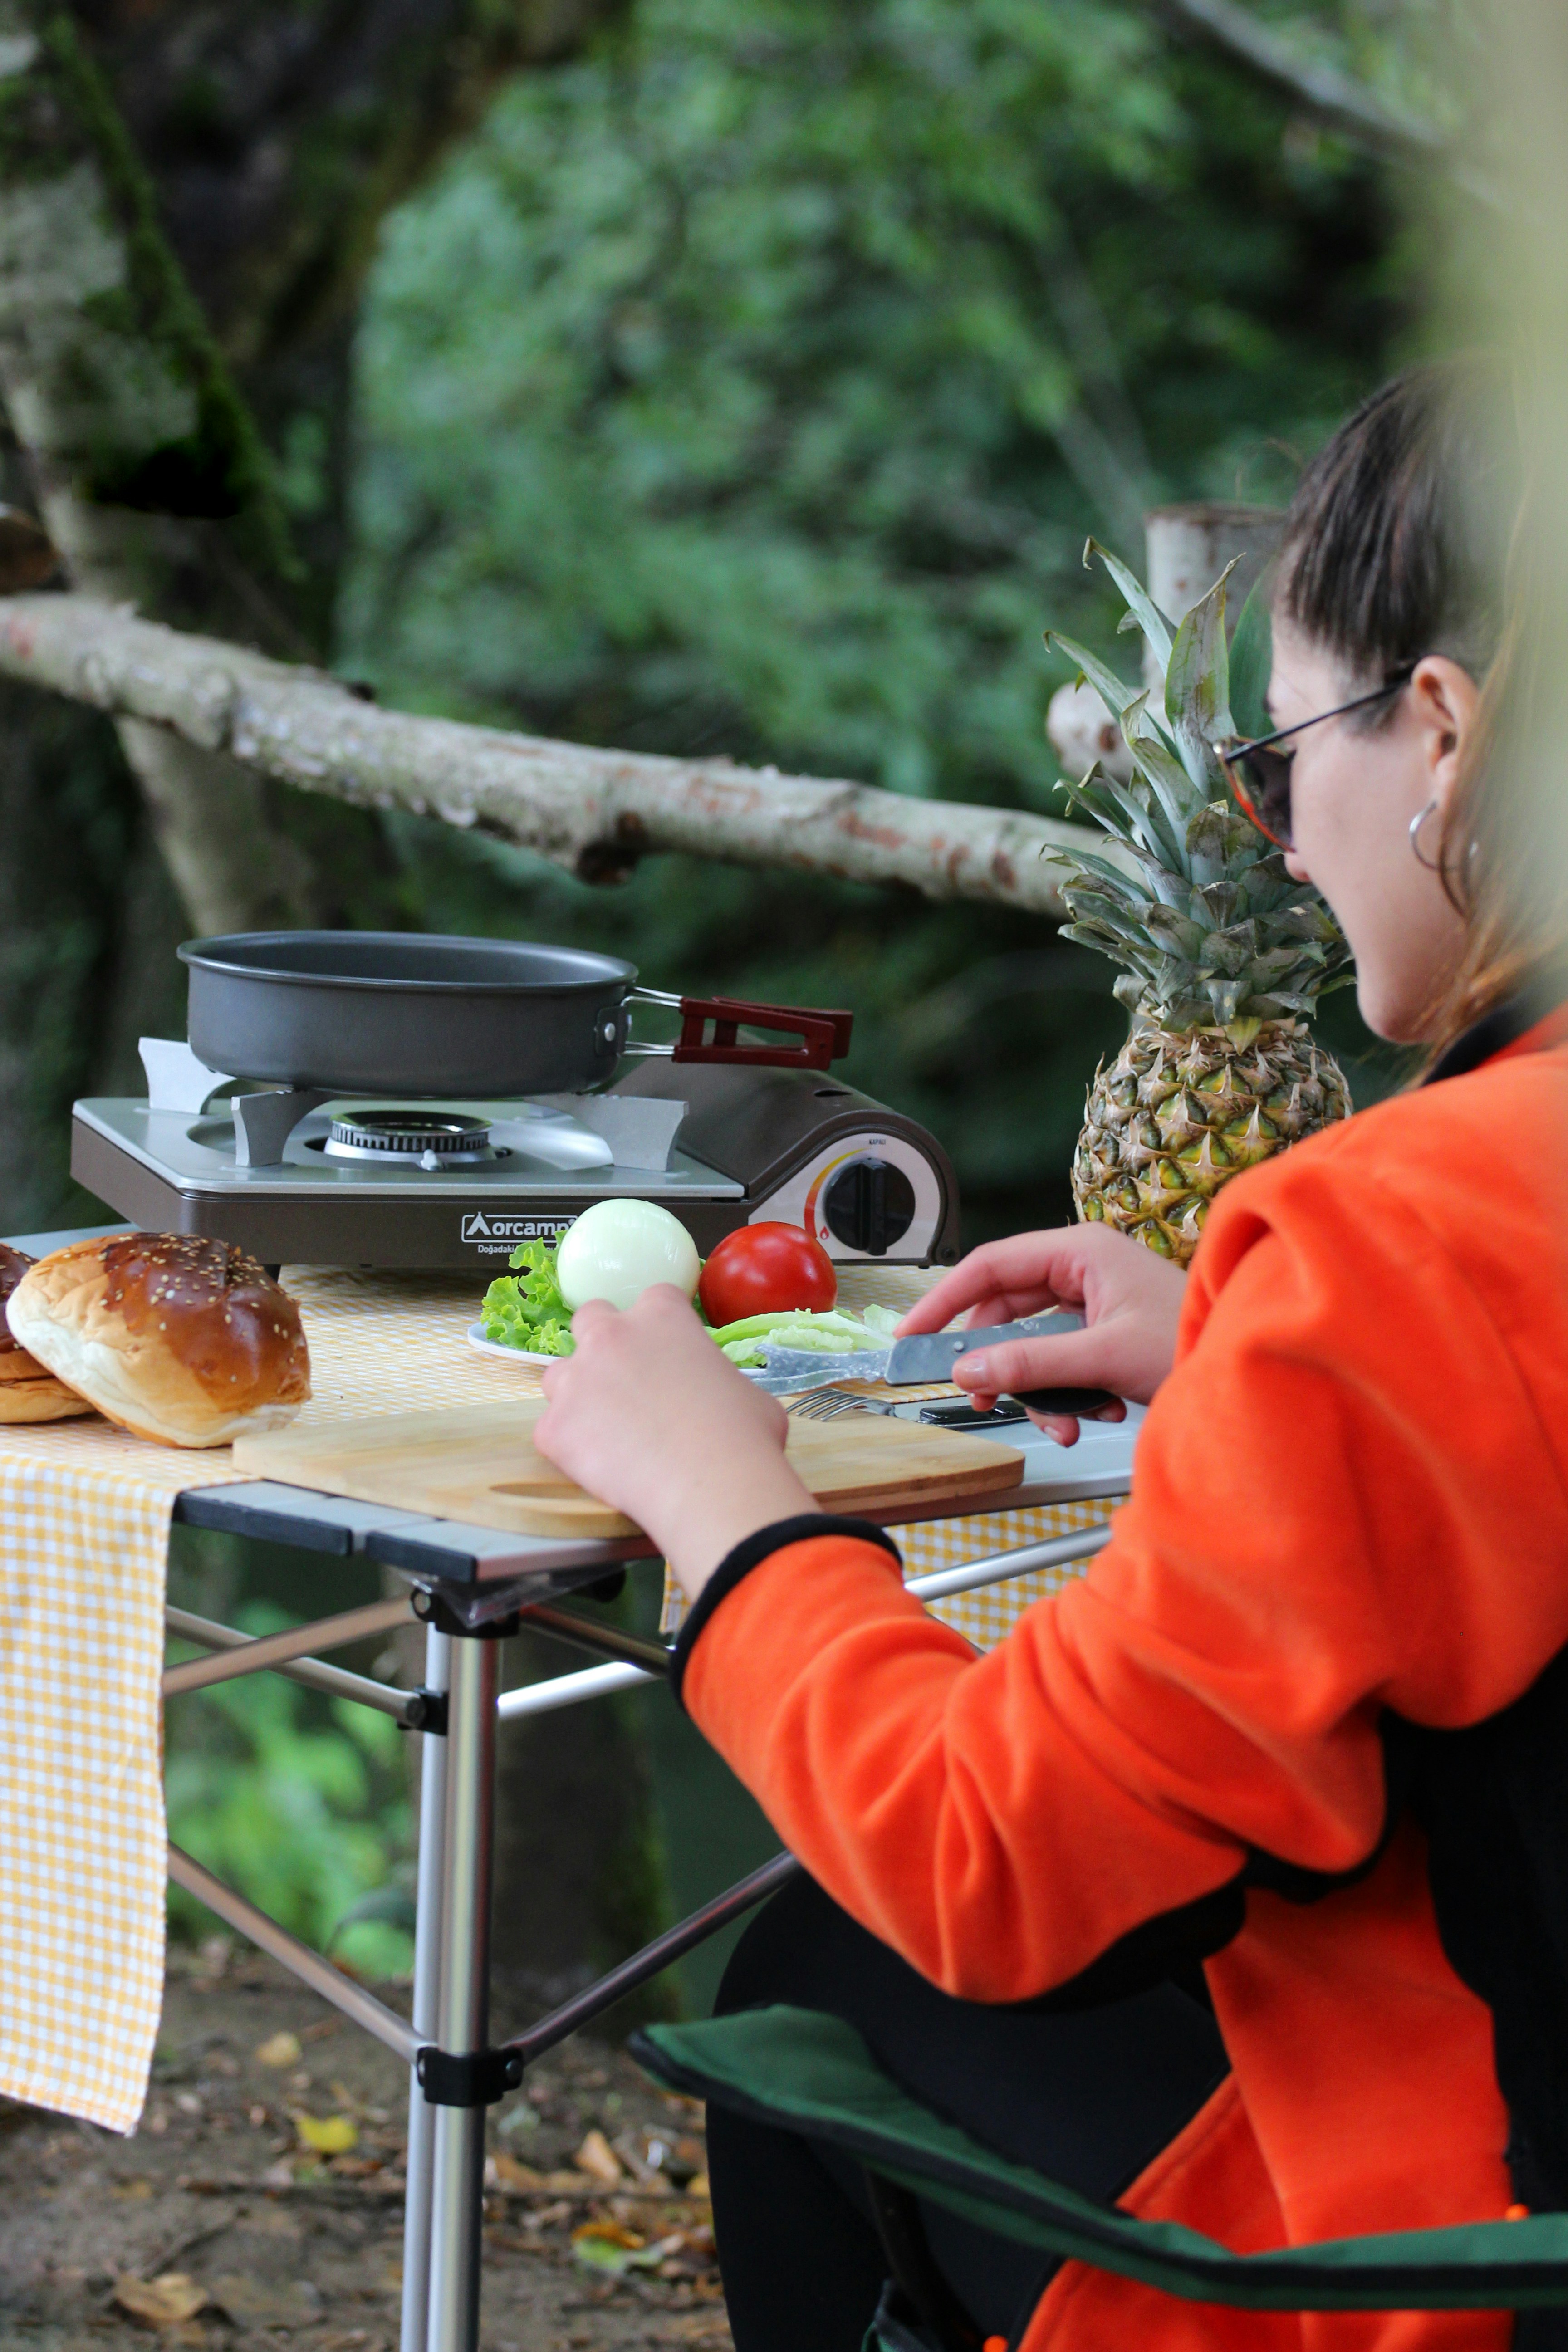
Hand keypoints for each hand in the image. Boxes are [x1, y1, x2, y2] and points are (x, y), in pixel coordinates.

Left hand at [533, 1286, 815, 1600]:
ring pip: (558, 1374)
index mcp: (662, 1316)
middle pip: (590, 1318)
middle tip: (625, 1380)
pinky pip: (552, 1431)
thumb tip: (717, 1398)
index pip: (653, 1299)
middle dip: (603, 1343)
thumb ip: (716, 1378)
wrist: (710, 1484)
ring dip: (577, 1394)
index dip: (660, 1327)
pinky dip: (570, 1447)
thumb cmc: (741, 1436)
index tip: (666, 1351)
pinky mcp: (554, 1427)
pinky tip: (601, 1467)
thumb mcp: (746, 1391)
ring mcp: (576, 1380)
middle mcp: (611, 1336)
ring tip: (607, 1431)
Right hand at [897, 1225, 1186, 1443]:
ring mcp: (1097, 1303)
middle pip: (1008, 1313)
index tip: (912, 1335)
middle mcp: (1085, 1270)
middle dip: (1002, 1365)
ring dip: (1042, 1391)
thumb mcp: (1104, 1357)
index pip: (990, 1266)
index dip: (944, 1301)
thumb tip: (968, 1370)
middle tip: (983, 1401)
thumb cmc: (1195, 1341)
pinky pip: (1062, 1363)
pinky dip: (1069, 1396)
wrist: (1253, 1367)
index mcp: (1081, 1251)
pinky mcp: (1108, 1335)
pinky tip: (1095, 1415)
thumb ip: (1031, 1362)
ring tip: (1067, 1423)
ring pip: (1034, 1346)